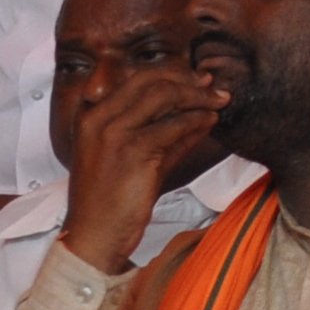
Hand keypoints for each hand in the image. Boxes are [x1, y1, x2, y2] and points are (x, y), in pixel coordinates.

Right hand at [58, 61, 228, 275]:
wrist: (94, 236)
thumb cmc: (111, 200)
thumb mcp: (131, 157)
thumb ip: (160, 131)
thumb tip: (198, 110)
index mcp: (90, 116)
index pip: (135, 79)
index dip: (171, 73)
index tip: (195, 78)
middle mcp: (97, 118)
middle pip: (150, 80)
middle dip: (187, 79)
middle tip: (212, 86)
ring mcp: (113, 133)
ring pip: (164, 96)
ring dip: (198, 97)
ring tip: (219, 102)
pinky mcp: (132, 150)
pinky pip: (175, 125)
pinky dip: (198, 120)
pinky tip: (211, 121)